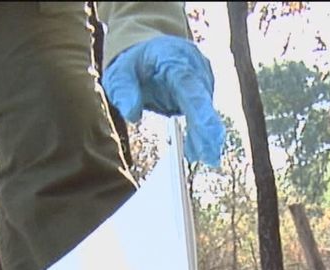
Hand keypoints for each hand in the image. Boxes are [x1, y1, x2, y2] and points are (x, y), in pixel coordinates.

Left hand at [102, 36, 224, 167]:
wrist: (149, 51)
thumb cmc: (133, 65)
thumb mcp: (118, 74)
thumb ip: (124, 91)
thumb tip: (133, 116)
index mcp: (171, 56)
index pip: (188, 82)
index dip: (200, 109)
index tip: (209, 130)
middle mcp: (193, 66)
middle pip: (202, 99)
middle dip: (208, 128)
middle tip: (211, 156)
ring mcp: (201, 79)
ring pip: (205, 110)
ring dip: (204, 135)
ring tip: (203, 157)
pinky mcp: (204, 92)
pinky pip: (203, 115)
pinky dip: (200, 134)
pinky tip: (195, 152)